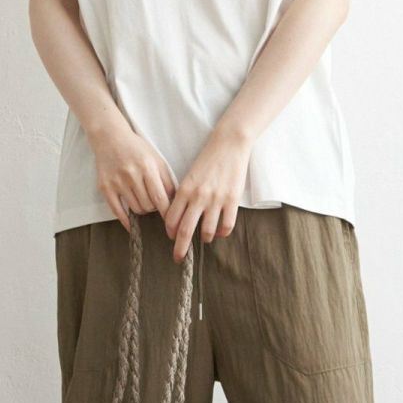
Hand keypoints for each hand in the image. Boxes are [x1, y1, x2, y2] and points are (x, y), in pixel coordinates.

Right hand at [89, 117, 175, 232]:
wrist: (110, 138)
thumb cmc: (136, 149)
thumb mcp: (157, 159)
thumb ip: (167, 180)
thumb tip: (175, 202)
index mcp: (147, 167)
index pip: (160, 198)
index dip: (167, 212)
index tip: (171, 220)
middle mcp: (132, 175)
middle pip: (148, 206)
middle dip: (154, 208)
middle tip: (153, 203)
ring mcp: (117, 182)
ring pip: (135, 209)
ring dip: (142, 210)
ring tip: (143, 202)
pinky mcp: (105, 187)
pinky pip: (117, 211)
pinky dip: (125, 220)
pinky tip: (131, 223)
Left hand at [163, 126, 251, 263]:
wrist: (229, 144)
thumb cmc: (208, 159)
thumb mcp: (190, 175)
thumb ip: (184, 194)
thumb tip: (178, 214)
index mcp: (185, 190)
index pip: (172, 218)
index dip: (170, 231)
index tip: (171, 238)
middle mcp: (198, 197)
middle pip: (186, 230)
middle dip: (180, 248)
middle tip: (178, 258)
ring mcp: (216, 200)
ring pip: (207, 231)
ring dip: (204, 238)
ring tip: (205, 238)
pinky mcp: (232, 200)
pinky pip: (226, 226)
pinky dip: (222, 233)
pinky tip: (220, 232)